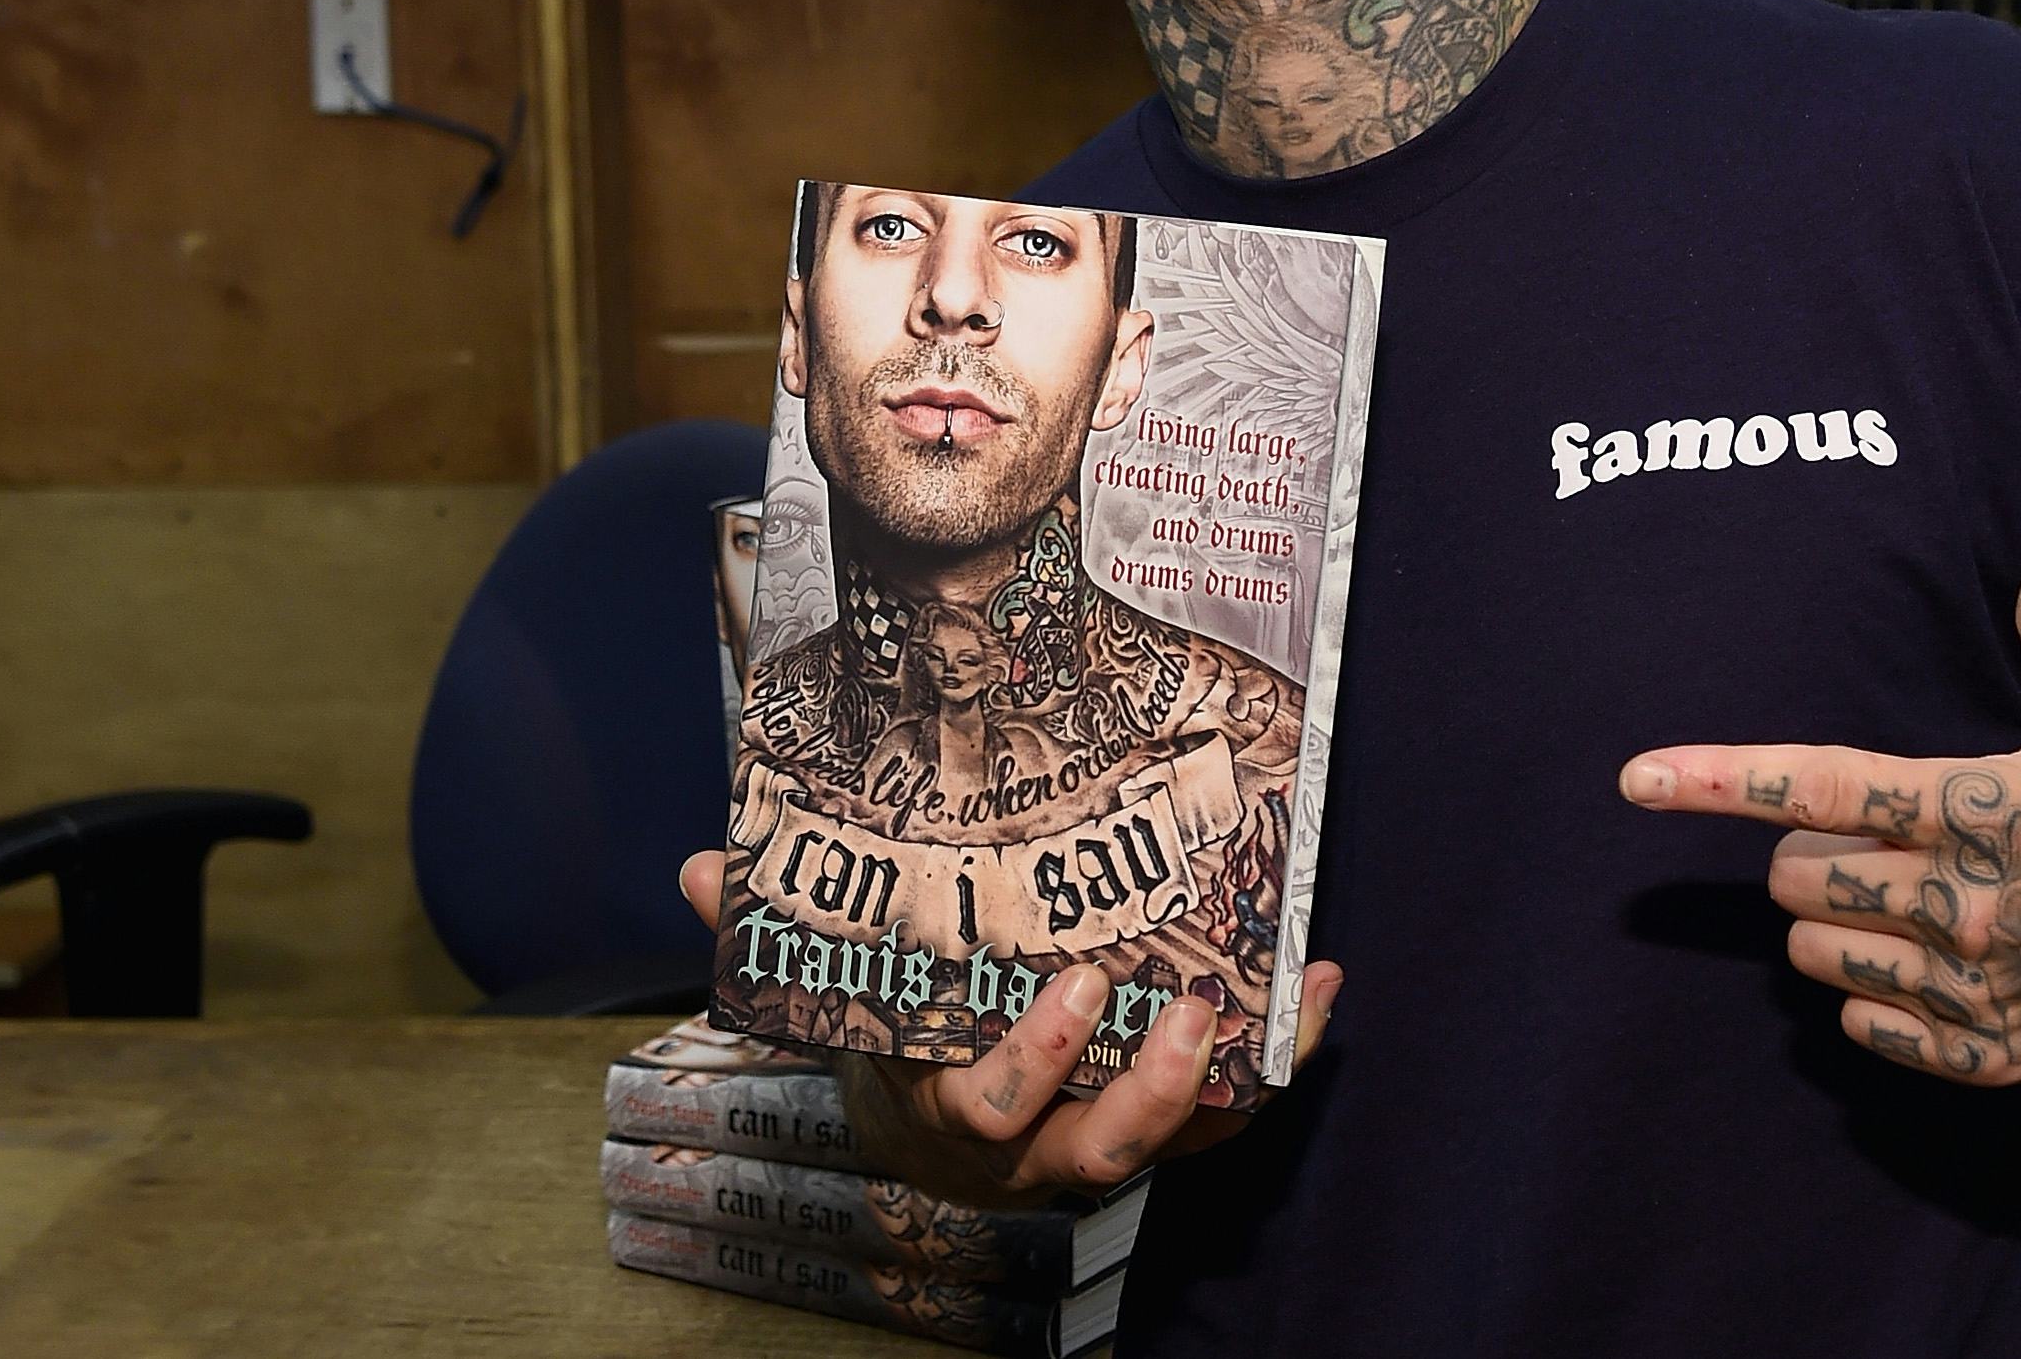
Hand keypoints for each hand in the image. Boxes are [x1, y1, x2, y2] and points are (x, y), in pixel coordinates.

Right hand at [679, 849, 1342, 1204]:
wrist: (926, 1119)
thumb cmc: (888, 1040)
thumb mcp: (828, 997)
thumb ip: (769, 937)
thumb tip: (702, 868)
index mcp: (952, 1111)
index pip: (992, 1109)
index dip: (1039, 1063)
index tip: (1078, 989)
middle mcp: (1032, 1148)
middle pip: (1100, 1152)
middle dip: (1148, 1090)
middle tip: (1189, 1011)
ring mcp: (1098, 1143)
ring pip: (1173, 1144)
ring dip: (1227, 1084)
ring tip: (1268, 1006)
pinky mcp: (1158, 1129)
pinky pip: (1226, 1117)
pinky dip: (1278, 1063)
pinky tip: (1318, 993)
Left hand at [1618, 523, 2020, 1085]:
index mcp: (1983, 808)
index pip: (1822, 787)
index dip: (1720, 779)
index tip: (1634, 776)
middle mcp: (1968, 905)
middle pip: (1797, 879)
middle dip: (1810, 853)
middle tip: (1884, 837)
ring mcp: (1978, 992)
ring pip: (1817, 956)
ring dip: (1836, 926)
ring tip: (1913, 896)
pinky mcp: (1995, 1060)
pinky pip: (1867, 1031)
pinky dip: (1876, 1001)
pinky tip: (1933, 964)